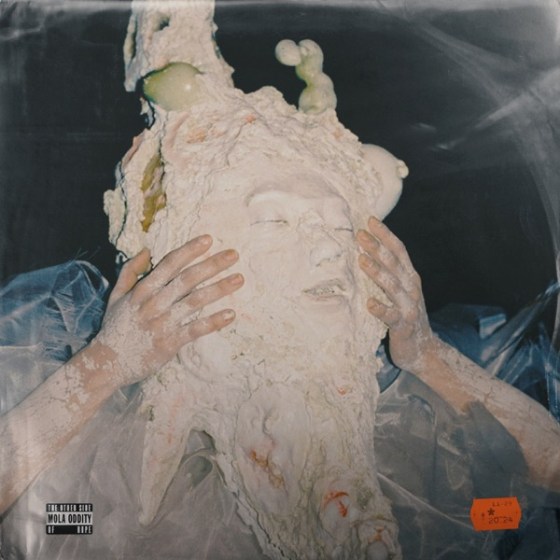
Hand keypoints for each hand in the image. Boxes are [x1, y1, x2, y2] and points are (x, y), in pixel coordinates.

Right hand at [94, 235, 243, 386]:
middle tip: (234, 254)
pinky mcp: (170, 343)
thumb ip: (130, 271)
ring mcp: (162, 323)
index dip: (189, 250)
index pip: (170, 264)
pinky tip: (231, 314)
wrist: (107, 363)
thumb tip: (146, 250)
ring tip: (239, 279)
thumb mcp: (116, 296)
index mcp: (142, 290)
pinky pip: (195, 329)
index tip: (209, 239)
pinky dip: (213, 322)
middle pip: (187, 279)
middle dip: (212, 264)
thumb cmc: (115, 328)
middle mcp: (154, 303)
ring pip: (195, 301)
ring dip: (219, 289)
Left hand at [357, 217, 434, 372]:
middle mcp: (412, 288)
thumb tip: (365, 252)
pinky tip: (369, 303)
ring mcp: (409, 306)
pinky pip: (391, 315)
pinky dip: (380, 309)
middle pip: (394, 264)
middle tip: (359, 235)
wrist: (424, 350)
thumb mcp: (399, 292)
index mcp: (410, 277)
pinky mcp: (404, 325)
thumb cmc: (405, 317)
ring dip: (377, 272)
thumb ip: (389, 274)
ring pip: (392, 285)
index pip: (399, 250)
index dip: (385, 235)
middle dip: (377, 247)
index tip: (370, 220)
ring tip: (361, 260)